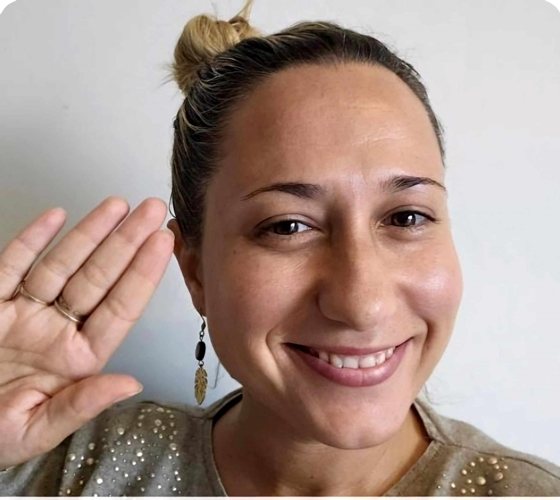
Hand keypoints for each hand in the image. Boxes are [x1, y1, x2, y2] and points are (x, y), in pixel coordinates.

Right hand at [0, 197, 174, 469]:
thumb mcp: (35, 430)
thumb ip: (81, 405)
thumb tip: (131, 383)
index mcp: (77, 358)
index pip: (119, 309)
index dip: (143, 274)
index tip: (164, 242)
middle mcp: (57, 329)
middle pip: (99, 278)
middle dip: (126, 242)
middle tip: (153, 209)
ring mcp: (24, 312)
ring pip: (61, 265)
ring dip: (89, 233)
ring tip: (118, 206)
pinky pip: (10, 266)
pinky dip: (30, 240)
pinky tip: (56, 216)